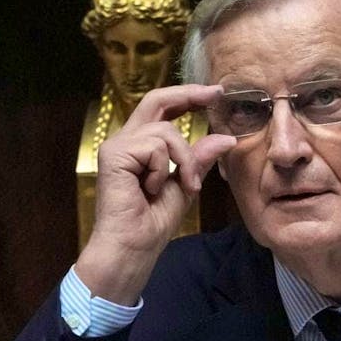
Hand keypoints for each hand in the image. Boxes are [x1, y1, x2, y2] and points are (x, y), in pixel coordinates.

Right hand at [75, 84, 236, 304]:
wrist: (134, 247)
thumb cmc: (154, 223)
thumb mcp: (186, 184)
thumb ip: (200, 159)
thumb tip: (226, 138)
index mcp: (141, 146)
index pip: (163, 110)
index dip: (187, 96)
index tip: (214, 93)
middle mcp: (126, 140)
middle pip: (156, 100)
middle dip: (188, 94)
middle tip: (215, 94)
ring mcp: (117, 146)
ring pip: (165, 132)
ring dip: (184, 160)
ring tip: (183, 186)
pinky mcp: (114, 154)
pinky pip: (155, 147)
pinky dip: (164, 170)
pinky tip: (151, 189)